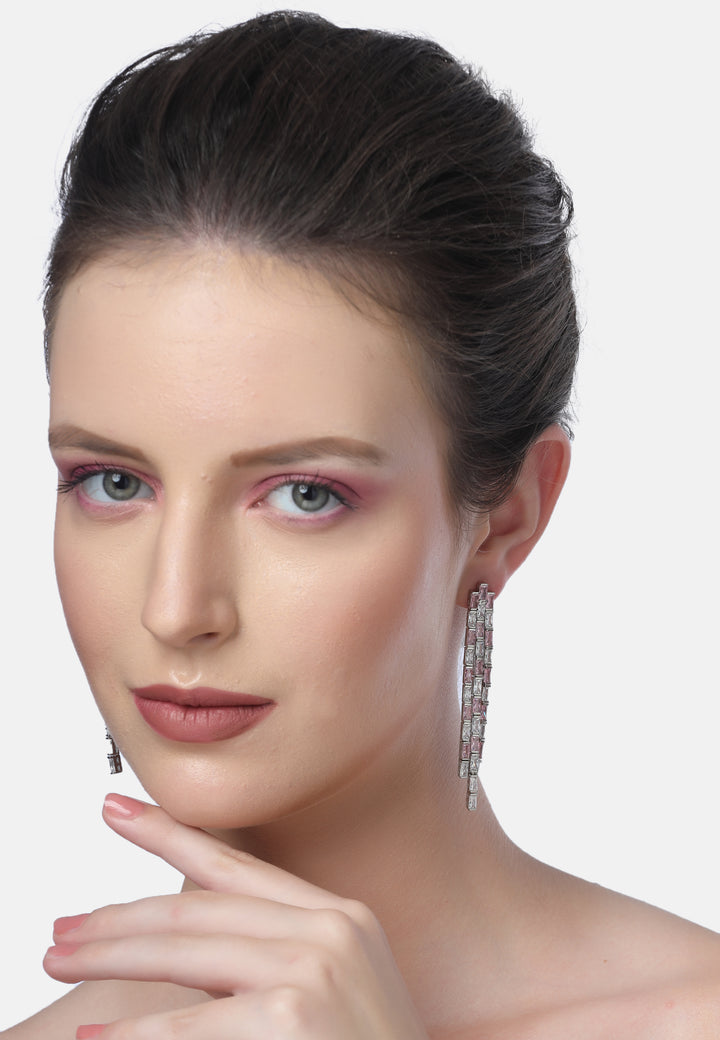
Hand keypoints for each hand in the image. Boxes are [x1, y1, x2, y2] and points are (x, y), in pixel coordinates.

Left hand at [44, 795, 429, 1038]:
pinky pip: (187, 1024)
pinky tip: (92, 1035)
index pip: (236, 864)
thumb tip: (180, 952)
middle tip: (59, 930)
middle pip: (197, 907)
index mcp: (340, 915)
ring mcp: (317, 968)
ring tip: (58, 961)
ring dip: (110, 955)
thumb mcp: (326, 996)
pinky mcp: (295, 1016)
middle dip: (118, 917)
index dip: (168, 833)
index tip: (115, 811)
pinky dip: (131, 1033)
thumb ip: (261, 961)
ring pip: (185, 949)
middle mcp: (332, 927)